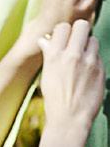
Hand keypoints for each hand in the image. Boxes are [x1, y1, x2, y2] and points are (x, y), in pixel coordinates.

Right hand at [38, 18, 105, 135]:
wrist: (69, 121)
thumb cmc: (55, 101)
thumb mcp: (46, 77)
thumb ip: (49, 56)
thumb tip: (46, 40)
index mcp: (55, 57)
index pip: (63, 27)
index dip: (65, 32)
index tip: (64, 40)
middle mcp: (72, 56)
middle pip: (82, 25)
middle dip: (80, 32)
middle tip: (77, 43)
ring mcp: (88, 62)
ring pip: (93, 39)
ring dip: (89, 46)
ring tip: (83, 60)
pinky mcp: (100, 69)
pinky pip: (99, 56)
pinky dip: (94, 61)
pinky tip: (88, 74)